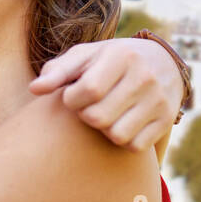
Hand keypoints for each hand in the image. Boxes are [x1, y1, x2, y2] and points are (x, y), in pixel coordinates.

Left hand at [29, 38, 182, 152]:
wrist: (162, 61)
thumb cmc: (111, 60)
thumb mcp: (86, 56)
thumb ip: (58, 71)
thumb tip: (34, 89)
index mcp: (122, 56)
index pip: (88, 90)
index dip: (73, 99)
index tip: (73, 95)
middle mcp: (145, 77)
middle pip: (98, 117)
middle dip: (86, 115)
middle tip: (88, 106)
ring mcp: (158, 100)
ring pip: (116, 135)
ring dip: (104, 129)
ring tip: (105, 114)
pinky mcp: (166, 120)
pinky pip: (134, 145)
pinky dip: (123, 139)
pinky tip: (122, 123)